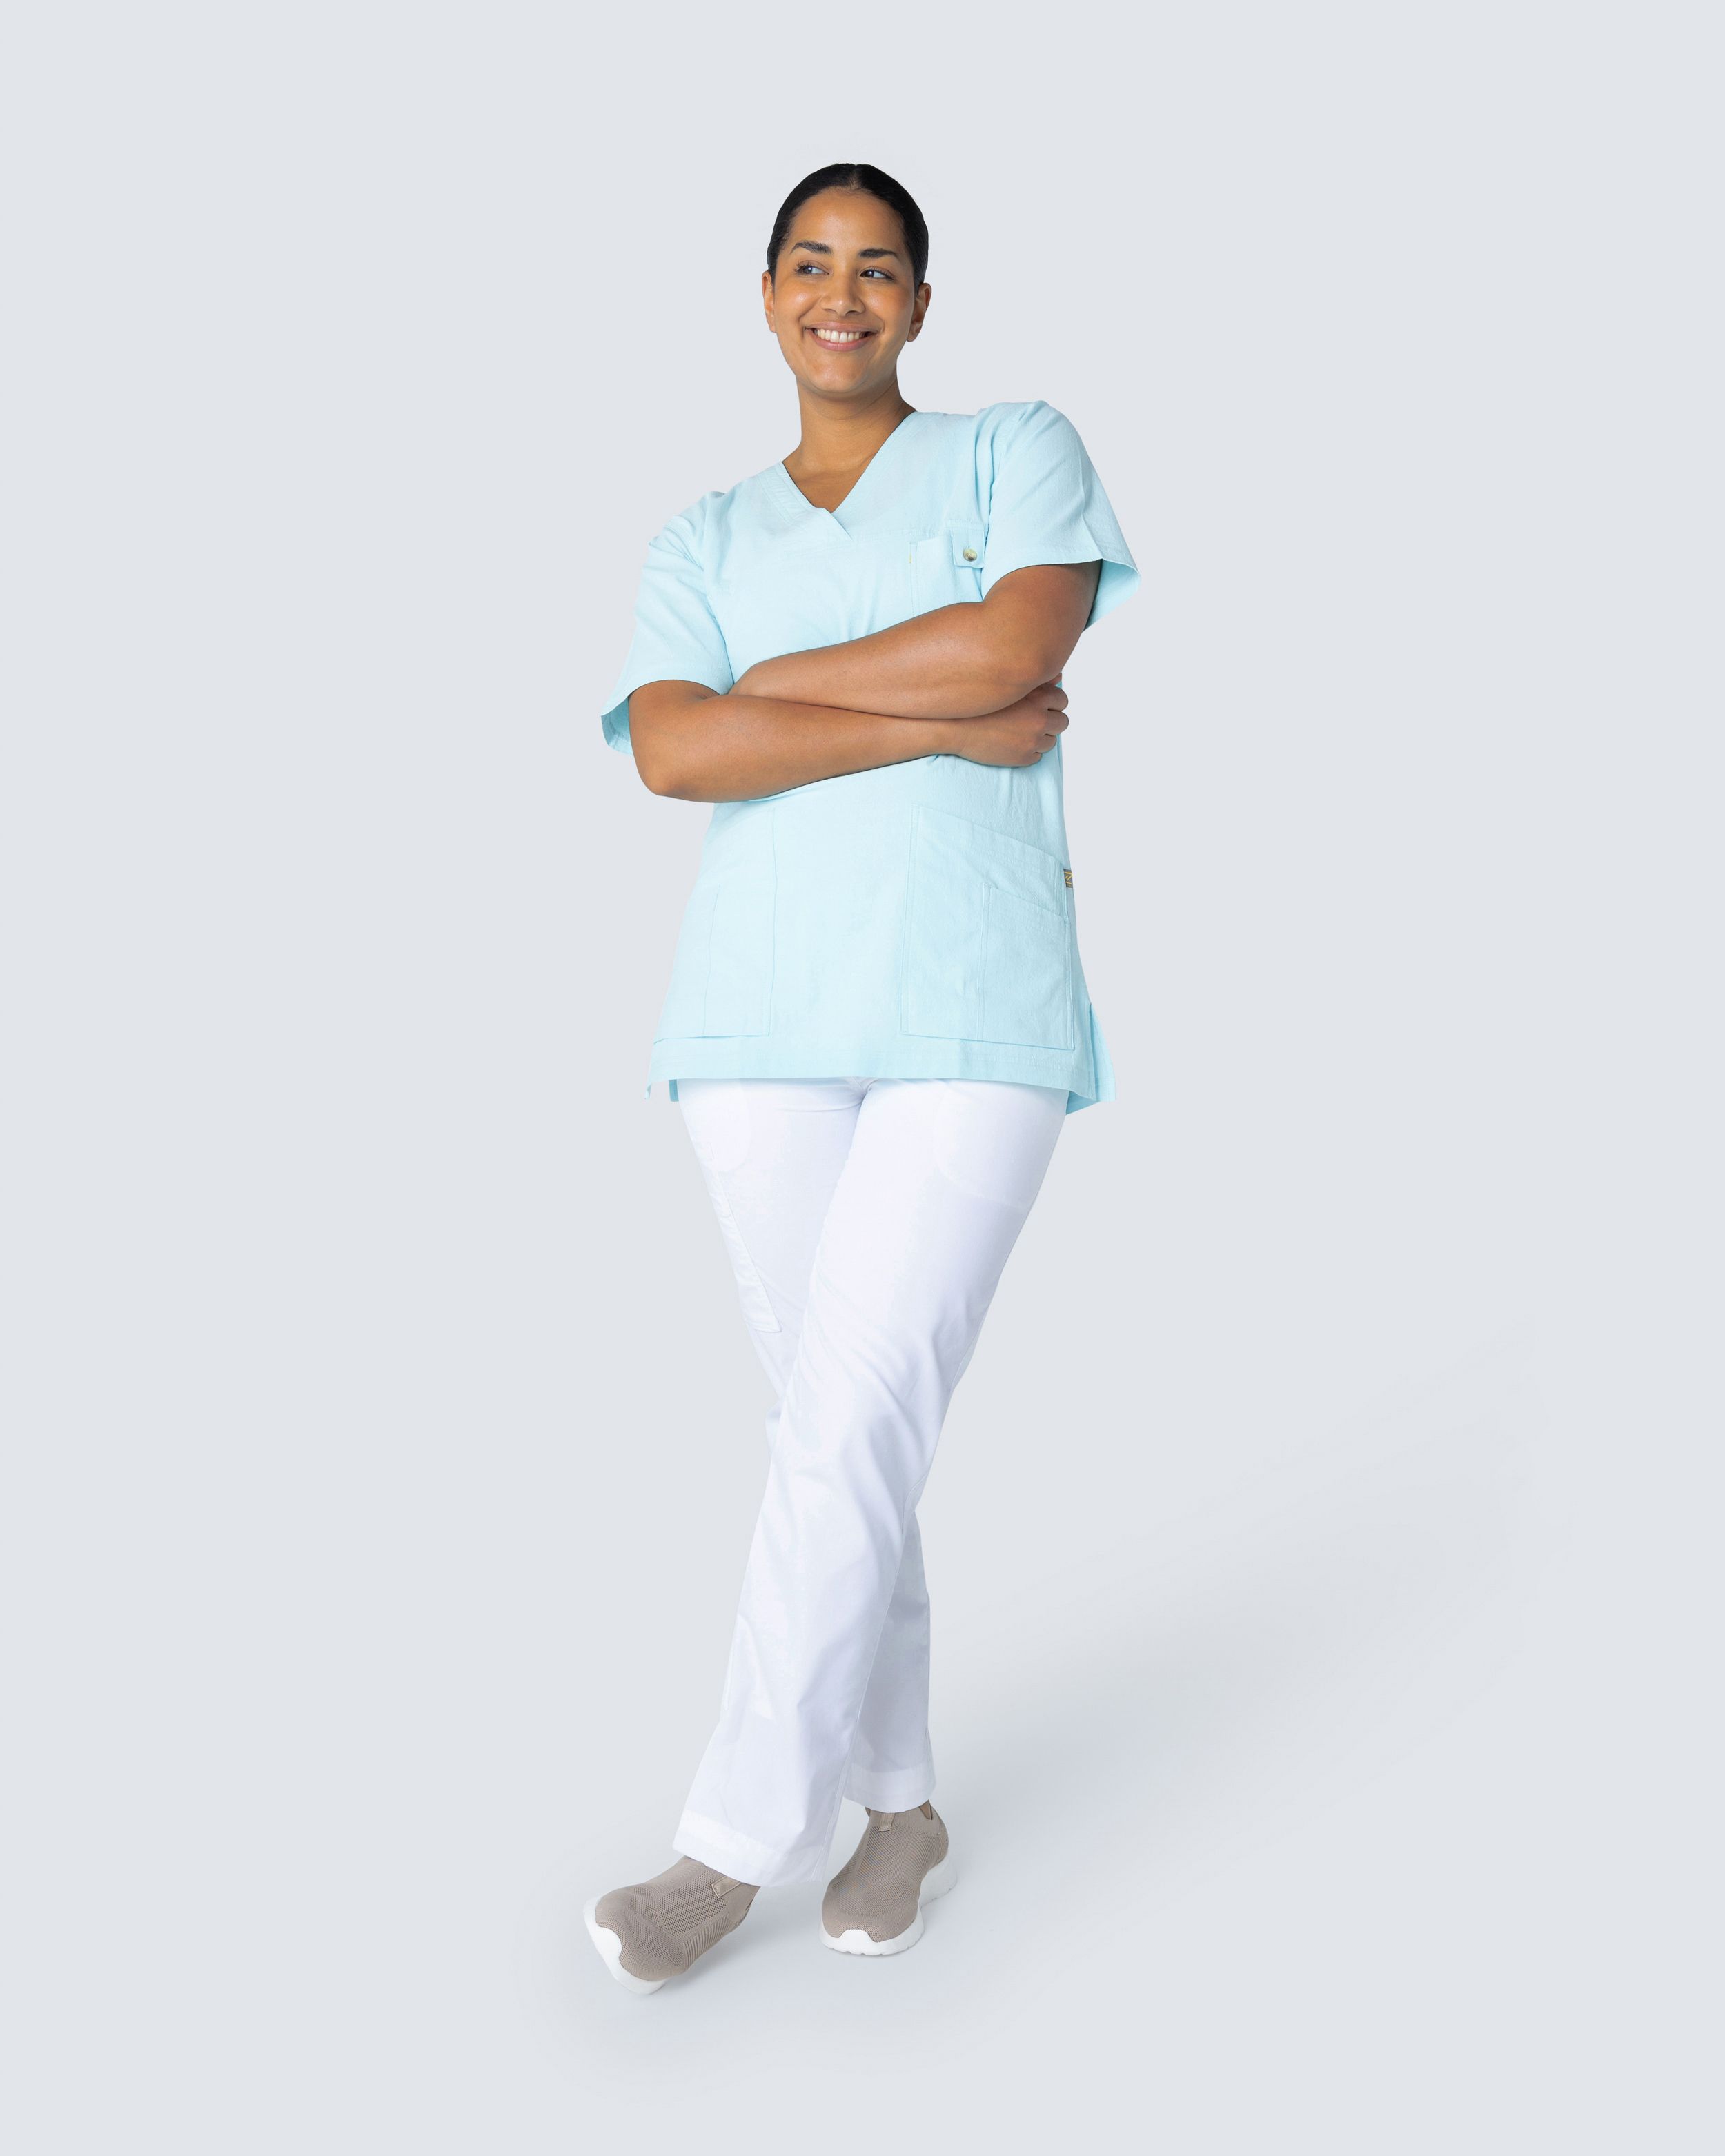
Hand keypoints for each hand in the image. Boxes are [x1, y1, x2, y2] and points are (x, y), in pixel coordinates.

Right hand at [945, 682, 1068, 766]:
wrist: (952, 725)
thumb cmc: (978, 701)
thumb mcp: (1009, 684)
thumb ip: (1038, 679)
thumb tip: (1059, 677)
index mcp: (1039, 697)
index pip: (1062, 700)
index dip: (1052, 703)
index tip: (1040, 705)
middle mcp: (1040, 718)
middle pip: (1062, 723)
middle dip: (1050, 722)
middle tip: (1030, 721)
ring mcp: (1032, 741)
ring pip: (1051, 742)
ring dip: (1039, 738)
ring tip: (1017, 733)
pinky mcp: (1023, 758)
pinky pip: (1036, 757)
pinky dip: (1027, 752)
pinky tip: (1010, 744)